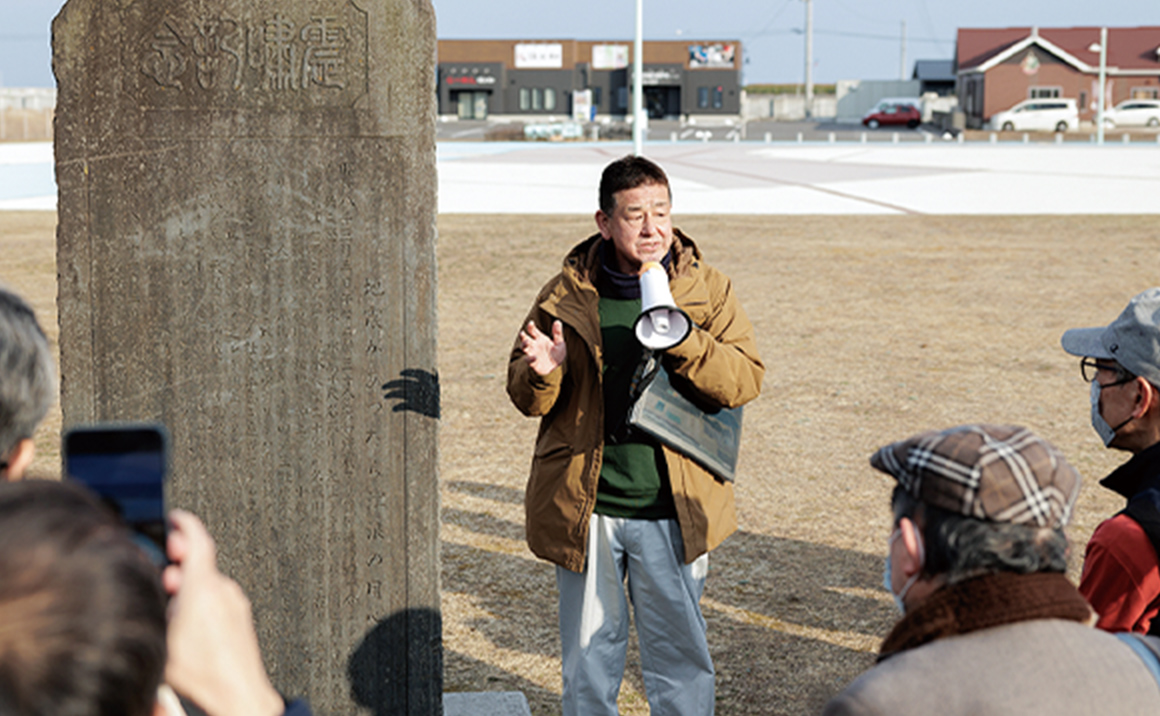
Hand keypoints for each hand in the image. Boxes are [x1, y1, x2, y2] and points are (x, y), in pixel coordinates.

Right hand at [163, 510, 284, 715]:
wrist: (237, 693)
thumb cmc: (202, 671)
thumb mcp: (162, 634)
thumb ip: (160, 604)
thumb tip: (156, 587)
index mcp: (203, 585)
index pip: (198, 539)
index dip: (184, 523)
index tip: (176, 517)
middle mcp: (224, 589)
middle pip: (201, 561)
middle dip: (181, 559)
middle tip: (167, 564)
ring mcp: (236, 604)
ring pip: (209, 583)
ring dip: (191, 584)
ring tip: (172, 603)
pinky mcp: (241, 619)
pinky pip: (219, 600)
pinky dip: (203, 600)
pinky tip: (190, 622)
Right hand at [520, 320, 565, 375]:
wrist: (557, 368)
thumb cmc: (557, 354)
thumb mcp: (560, 343)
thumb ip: (558, 333)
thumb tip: (557, 321)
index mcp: (540, 338)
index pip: (532, 331)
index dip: (530, 326)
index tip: (531, 323)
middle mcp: (534, 345)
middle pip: (525, 338)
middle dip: (522, 336)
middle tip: (522, 333)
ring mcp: (532, 353)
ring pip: (524, 348)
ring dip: (524, 345)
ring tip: (527, 342)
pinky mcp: (533, 363)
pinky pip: (528, 360)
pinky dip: (530, 358)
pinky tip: (535, 357)